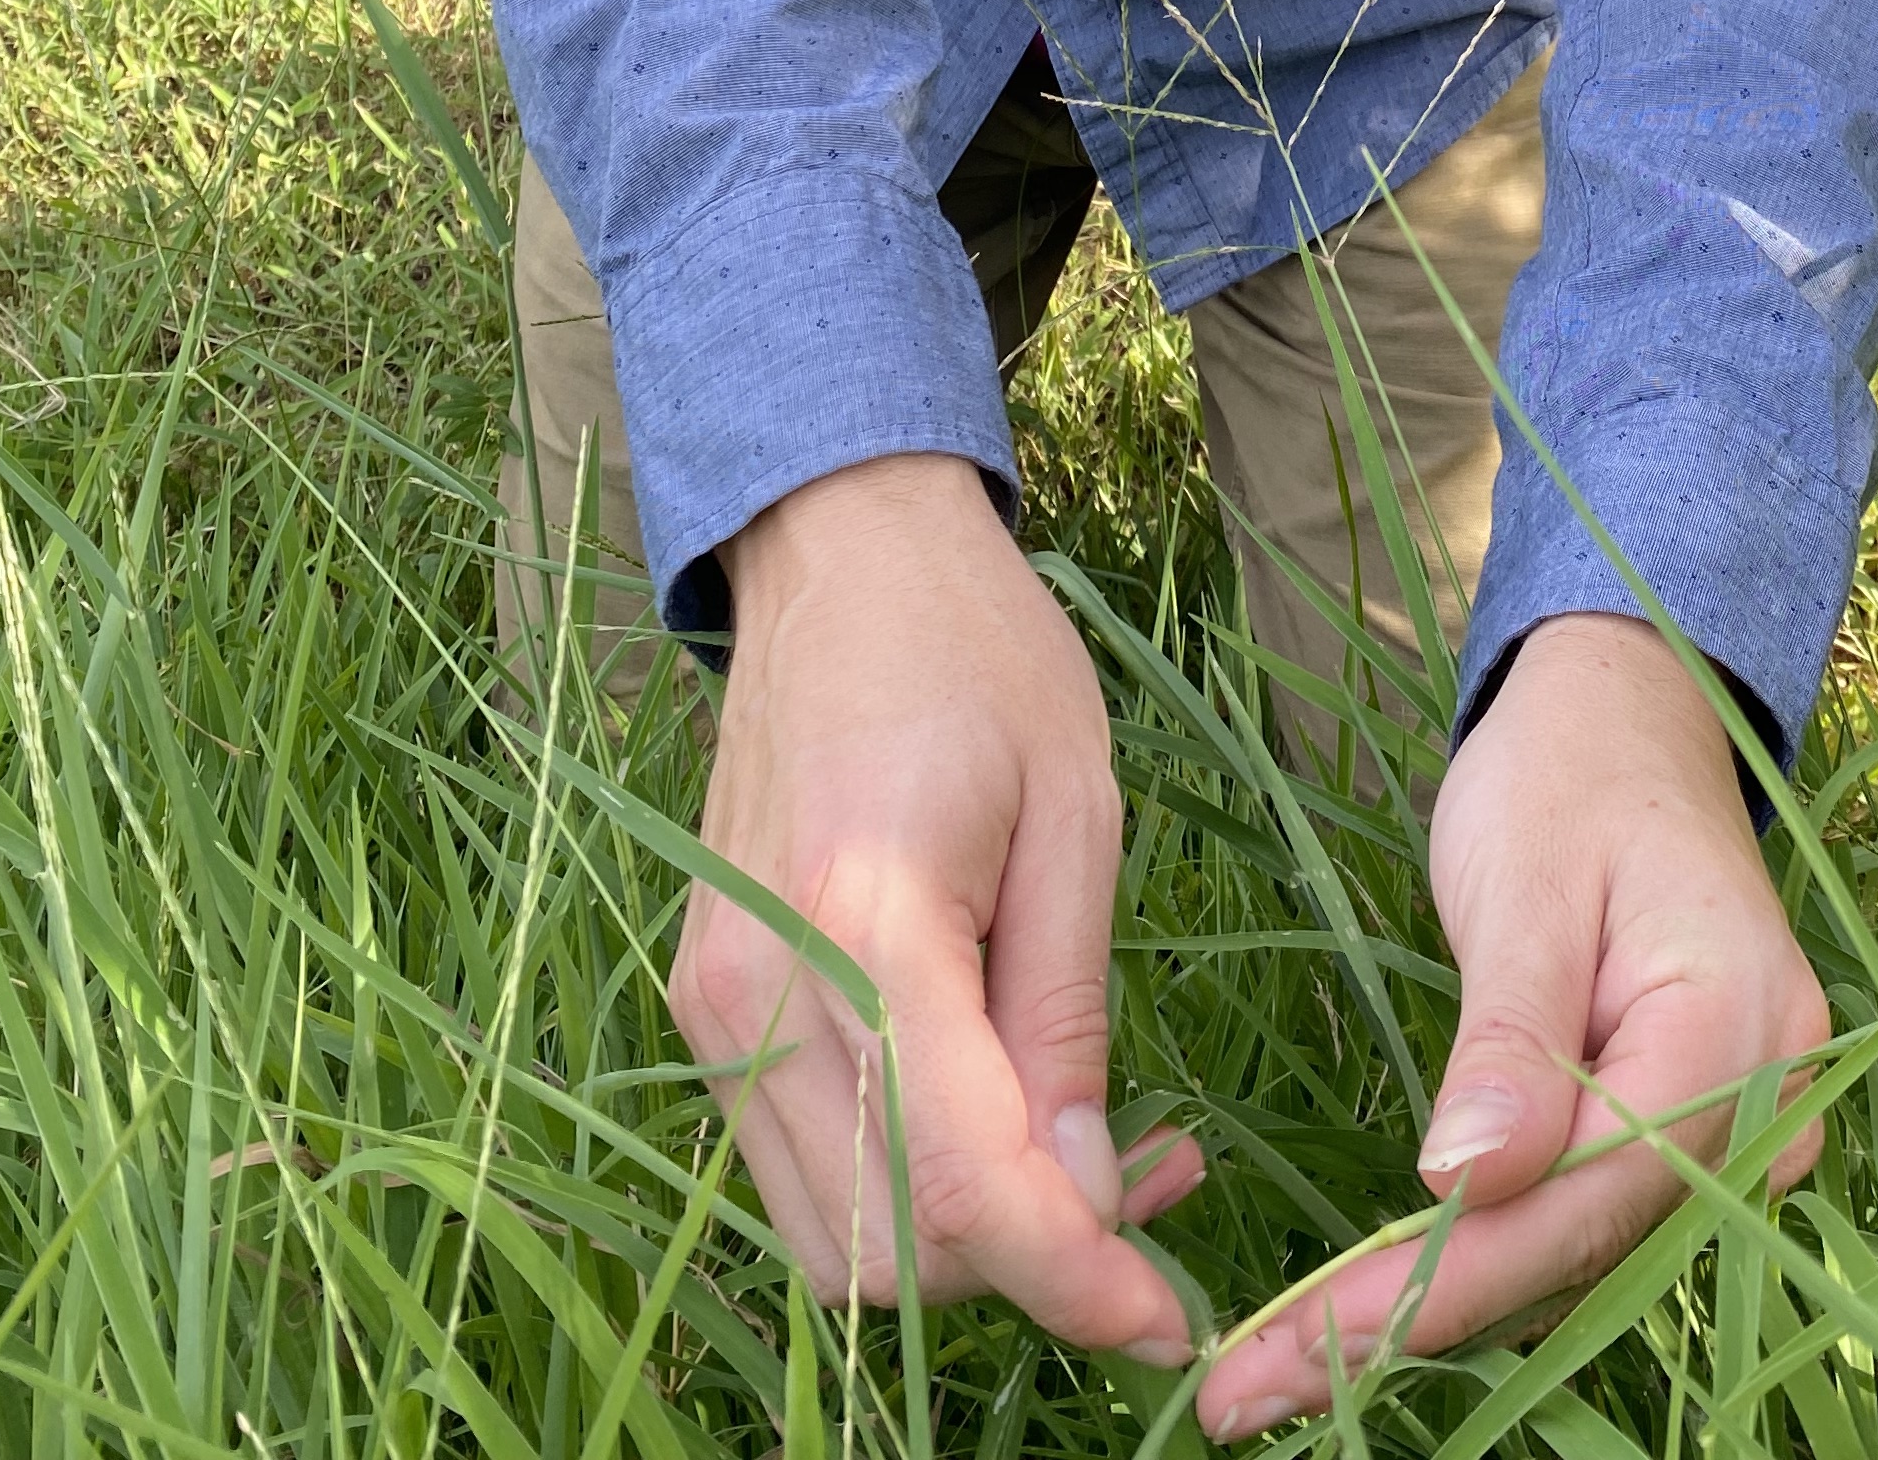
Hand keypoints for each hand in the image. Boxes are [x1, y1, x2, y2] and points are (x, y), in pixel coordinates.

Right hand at [669, 452, 1203, 1354]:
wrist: (838, 555)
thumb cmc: (980, 654)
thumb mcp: (1078, 814)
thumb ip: (1068, 1017)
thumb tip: (1088, 1202)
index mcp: (862, 916)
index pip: (963, 1185)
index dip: (1077, 1280)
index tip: (1171, 1321)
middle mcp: (756, 985)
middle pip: (891, 1248)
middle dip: (1032, 1263)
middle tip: (1159, 1185)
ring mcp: (711, 1004)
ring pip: (838, 1238)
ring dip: (972, 1242)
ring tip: (1101, 1152)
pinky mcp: (706, 1006)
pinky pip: (805, 1167)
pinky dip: (908, 1188)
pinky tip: (1005, 1115)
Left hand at [1196, 615, 1825, 1436]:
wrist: (1630, 717)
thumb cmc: (1569, 772)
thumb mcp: (1524, 878)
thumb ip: (1509, 1036)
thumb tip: (1465, 1187)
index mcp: (1736, 1029)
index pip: (1584, 1195)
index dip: (1442, 1279)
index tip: (1299, 1338)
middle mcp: (1768, 1106)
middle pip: (1580, 1246)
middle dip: (1415, 1318)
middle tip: (1246, 1385)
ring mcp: (1739, 1128)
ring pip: (1577, 1252)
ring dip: (1434, 1310)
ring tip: (1277, 1368)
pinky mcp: (1683, 1132)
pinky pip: (1582, 1220)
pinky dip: (1479, 1263)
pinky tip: (1373, 1306)